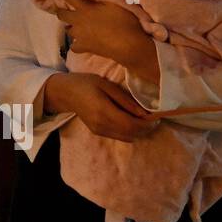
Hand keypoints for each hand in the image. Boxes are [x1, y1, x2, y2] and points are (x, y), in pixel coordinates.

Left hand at [39, 0, 156, 76]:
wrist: (128, 45)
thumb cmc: (124, 21)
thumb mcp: (114, 3)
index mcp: (85, 8)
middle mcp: (78, 21)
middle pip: (61, 15)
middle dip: (62, 11)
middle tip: (67, 10)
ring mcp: (79, 35)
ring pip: (68, 30)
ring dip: (72, 27)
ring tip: (79, 27)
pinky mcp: (84, 48)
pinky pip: (74, 46)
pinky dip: (76, 44)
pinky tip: (82, 42)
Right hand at [44, 71, 159, 141]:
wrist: (65, 93)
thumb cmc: (86, 83)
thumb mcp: (107, 86)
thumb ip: (125, 100)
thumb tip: (145, 113)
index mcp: (104, 111)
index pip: (132, 125)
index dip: (147, 124)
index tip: (156, 117)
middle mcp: (102, 125)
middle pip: (132, 134)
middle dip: (146, 129)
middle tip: (153, 118)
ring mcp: (99, 131)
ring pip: (128, 138)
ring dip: (139, 131)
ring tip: (143, 119)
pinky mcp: (99, 133)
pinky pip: (120, 136)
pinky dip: (130, 131)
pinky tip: (131, 120)